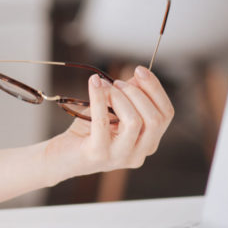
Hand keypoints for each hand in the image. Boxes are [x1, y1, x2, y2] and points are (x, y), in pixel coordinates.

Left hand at [43, 66, 174, 184]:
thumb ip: (129, 95)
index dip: (156, 89)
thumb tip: (138, 76)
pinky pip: (103, 121)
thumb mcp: (113, 109)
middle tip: (117, 82)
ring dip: (119, 96)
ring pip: (135, 122)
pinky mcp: (98, 154)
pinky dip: (99, 97)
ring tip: (104, 86)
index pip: (166, 115)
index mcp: (148, 143)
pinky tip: (94, 83)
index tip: (140, 70)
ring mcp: (119, 157)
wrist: (61, 156)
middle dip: (138, 93)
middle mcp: (138, 154)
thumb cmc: (89, 131)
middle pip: (155, 120)